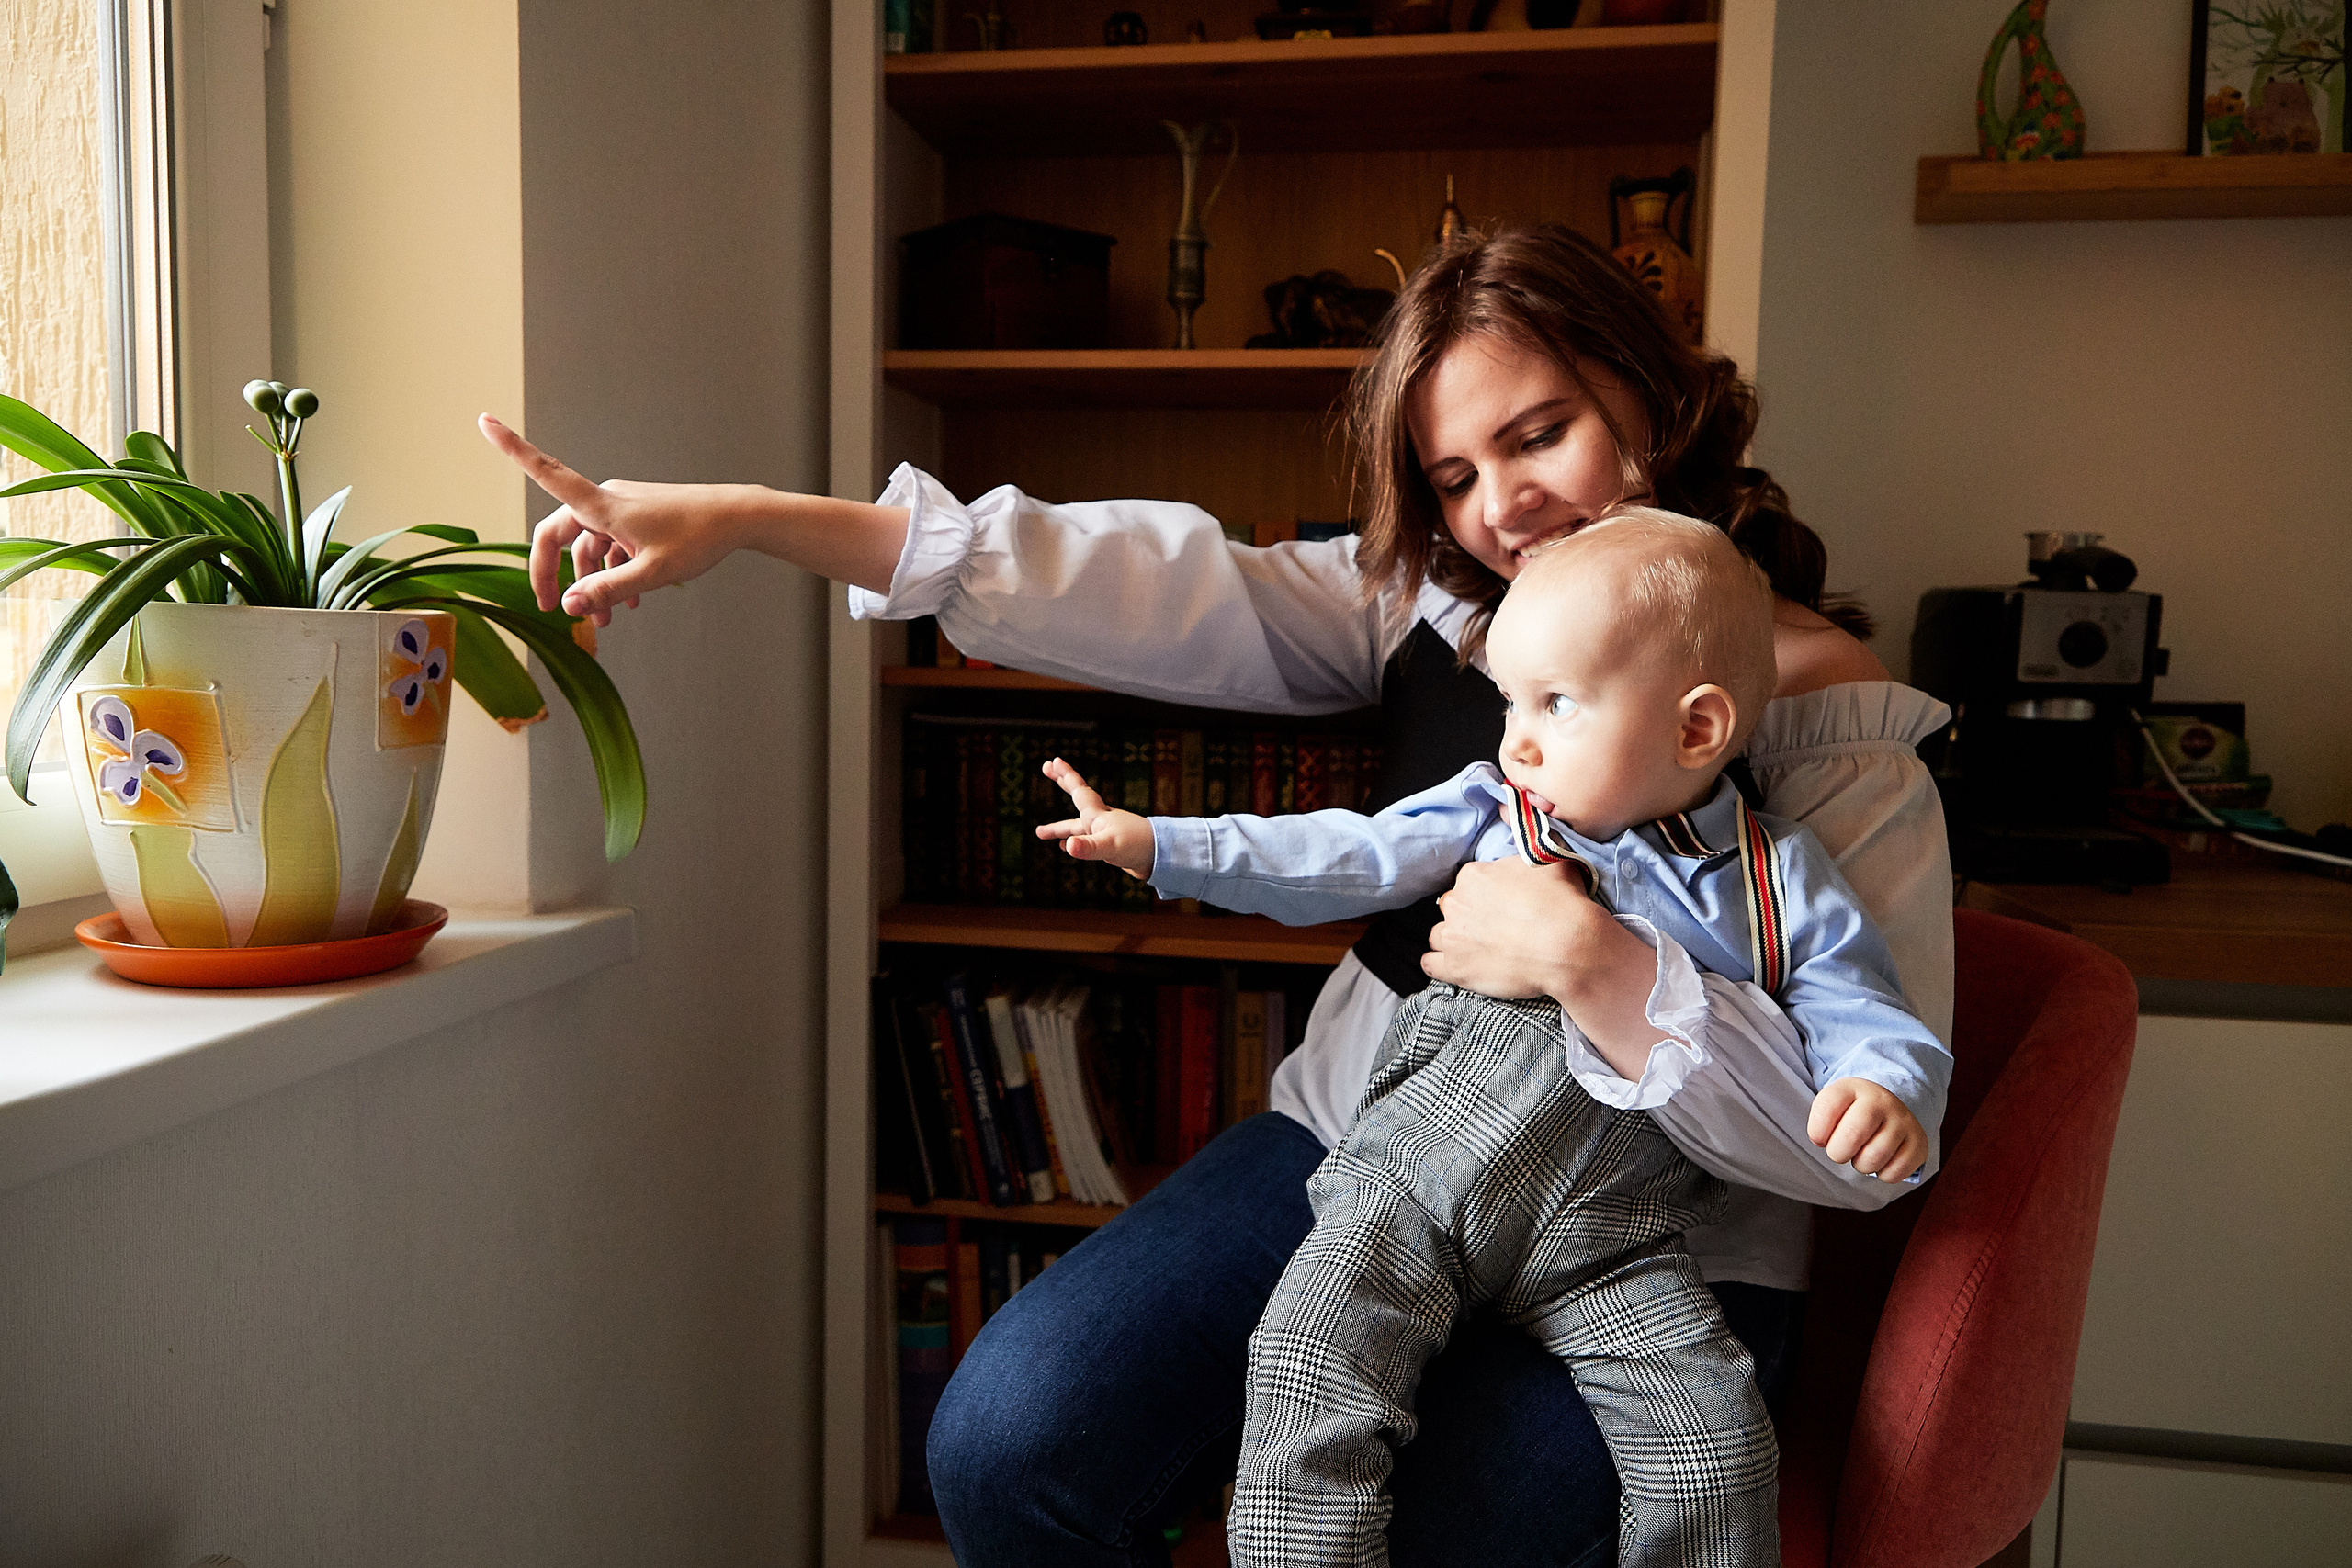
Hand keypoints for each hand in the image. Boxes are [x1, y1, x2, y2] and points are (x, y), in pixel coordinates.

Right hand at [478, 414, 751, 625]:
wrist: (738, 518)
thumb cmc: (699, 540)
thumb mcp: (652, 573)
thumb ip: (607, 590)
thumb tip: (568, 605)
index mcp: (602, 505)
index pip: (547, 471)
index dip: (512, 447)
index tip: (483, 419)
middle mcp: (606, 501)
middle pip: (559, 532)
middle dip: (552, 572)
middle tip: (551, 609)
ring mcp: (623, 509)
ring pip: (589, 546)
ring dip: (590, 583)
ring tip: (604, 623)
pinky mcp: (639, 518)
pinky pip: (612, 545)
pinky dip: (613, 572)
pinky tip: (628, 605)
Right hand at [1036, 758, 1153, 878]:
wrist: (1162, 857)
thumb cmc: (1138, 847)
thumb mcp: (1110, 847)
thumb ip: (1088, 847)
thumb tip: (1068, 845)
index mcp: (1098, 816)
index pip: (1079, 790)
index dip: (1066, 775)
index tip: (1054, 761)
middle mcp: (1101, 819)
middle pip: (1077, 798)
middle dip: (1062, 782)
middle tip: (1046, 768)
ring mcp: (1106, 831)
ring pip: (1077, 826)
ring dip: (1060, 828)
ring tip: (1040, 832)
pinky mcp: (1111, 845)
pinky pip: (1087, 840)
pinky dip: (1075, 841)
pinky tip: (1067, 847)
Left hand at [1422, 856, 1597, 999]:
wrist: (1567, 947)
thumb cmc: (1562, 903)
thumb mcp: (1549, 860)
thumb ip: (1527, 851)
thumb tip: (1519, 839)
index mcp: (1474, 876)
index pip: (1470, 882)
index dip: (1486, 895)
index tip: (1502, 905)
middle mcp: (1456, 903)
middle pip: (1452, 907)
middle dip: (1468, 916)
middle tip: (1494, 928)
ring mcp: (1453, 937)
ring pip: (1439, 935)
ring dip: (1454, 940)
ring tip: (1478, 949)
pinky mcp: (1455, 968)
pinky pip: (1431, 964)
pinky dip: (1439, 964)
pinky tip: (1454, 965)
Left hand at [1807, 1078, 1929, 1182]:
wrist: (1888, 1108)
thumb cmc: (1851, 1112)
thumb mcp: (1832, 1106)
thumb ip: (1820, 1121)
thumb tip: (1822, 1142)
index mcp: (1852, 1088)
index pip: (1827, 1108)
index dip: (1817, 1131)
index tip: (1821, 1137)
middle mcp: (1881, 1100)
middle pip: (1852, 1136)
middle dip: (1838, 1152)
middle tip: (1842, 1150)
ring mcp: (1903, 1121)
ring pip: (1874, 1158)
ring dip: (1861, 1165)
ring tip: (1863, 1153)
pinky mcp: (1919, 1143)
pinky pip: (1895, 1172)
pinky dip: (1883, 1174)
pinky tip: (1882, 1161)